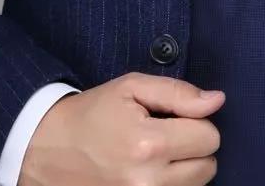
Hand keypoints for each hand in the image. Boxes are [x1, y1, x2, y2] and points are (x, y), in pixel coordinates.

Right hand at [17, 72, 224, 184]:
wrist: (47, 149)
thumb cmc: (92, 113)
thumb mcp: (131, 88)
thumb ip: (178, 93)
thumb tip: (217, 100)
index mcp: (147, 144)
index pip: (209, 137)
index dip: (197, 122)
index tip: (175, 117)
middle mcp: (147, 182)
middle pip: (208, 167)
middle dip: (194, 146)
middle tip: (166, 135)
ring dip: (185, 169)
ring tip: (156, 154)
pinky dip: (172, 185)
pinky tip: (153, 172)